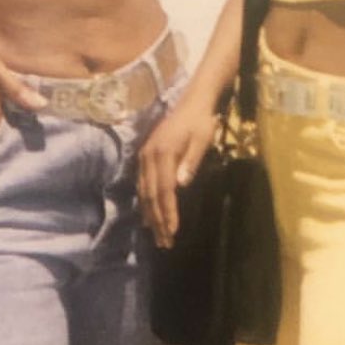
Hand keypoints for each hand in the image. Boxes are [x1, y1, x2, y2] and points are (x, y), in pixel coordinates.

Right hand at [138, 99, 218, 247]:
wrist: (192, 101)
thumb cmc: (201, 122)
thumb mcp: (202, 139)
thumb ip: (191, 161)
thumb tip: (180, 185)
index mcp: (163, 153)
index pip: (164, 190)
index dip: (168, 212)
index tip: (173, 231)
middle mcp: (148, 156)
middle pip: (151, 195)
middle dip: (158, 220)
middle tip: (165, 243)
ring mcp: (144, 156)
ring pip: (144, 192)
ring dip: (150, 215)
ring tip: (157, 236)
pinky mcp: (144, 155)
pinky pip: (142, 184)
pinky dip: (145, 202)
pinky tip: (149, 215)